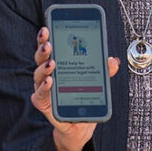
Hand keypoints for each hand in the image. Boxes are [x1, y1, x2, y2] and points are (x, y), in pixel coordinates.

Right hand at [33, 27, 119, 150]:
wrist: (79, 123)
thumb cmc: (83, 97)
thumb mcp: (97, 81)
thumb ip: (104, 71)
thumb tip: (113, 61)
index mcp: (58, 63)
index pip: (50, 47)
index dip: (46, 37)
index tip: (48, 27)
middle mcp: (47, 74)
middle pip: (41, 57)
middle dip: (43, 48)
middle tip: (48, 42)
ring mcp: (43, 88)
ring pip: (38, 74)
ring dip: (44, 67)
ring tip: (52, 62)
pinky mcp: (43, 103)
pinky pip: (40, 94)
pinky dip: (44, 87)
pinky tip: (50, 81)